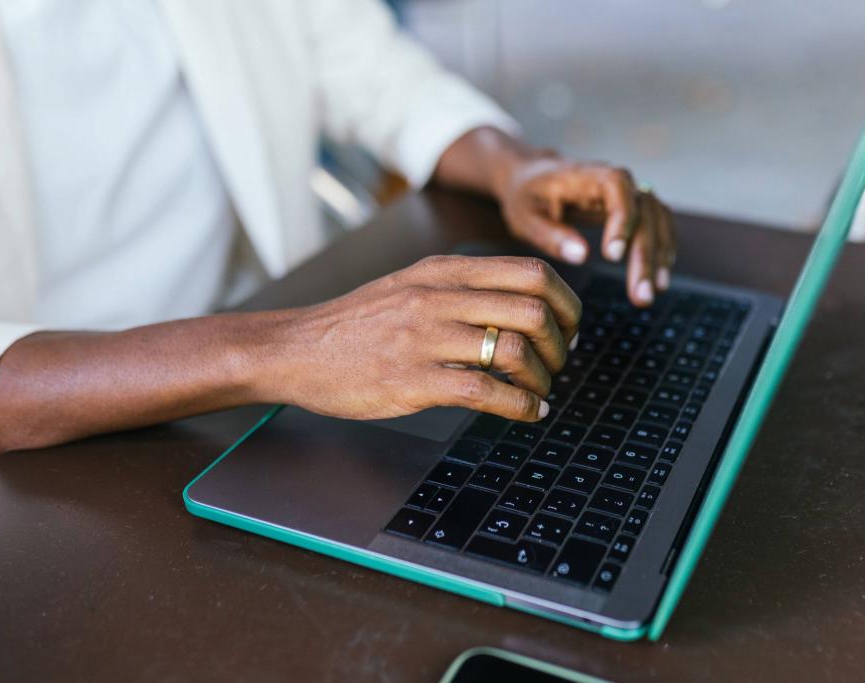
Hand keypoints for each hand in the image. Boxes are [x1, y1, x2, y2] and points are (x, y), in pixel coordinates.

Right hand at [264, 255, 581, 422]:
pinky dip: (521, 405)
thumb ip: (463, 288)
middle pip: (533, 309)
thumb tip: (525, 305)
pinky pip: (485, 391)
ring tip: (541, 391)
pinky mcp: (412, 380)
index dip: (566, 302)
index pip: (531, 272)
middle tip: (561, 363)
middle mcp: (439, 296)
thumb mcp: (412, 284)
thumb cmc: (358, 322)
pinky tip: (527, 412)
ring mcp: (425, 337)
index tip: (569, 327)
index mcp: (444, 270)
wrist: (295, 349)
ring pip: (515, 349)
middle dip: (561, 343)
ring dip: (544, 377)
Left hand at [497, 155, 676, 306]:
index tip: (613, 256)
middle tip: (640, 295)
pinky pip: (659, 223)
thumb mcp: (525, 217)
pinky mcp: (634, 206)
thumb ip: (551, 235)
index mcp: (585, 175)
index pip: (617, 187)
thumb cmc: (526, 197)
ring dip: (659, 255)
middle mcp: (615, 180)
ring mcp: (628, 192)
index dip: (621, 219)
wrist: (531, 177)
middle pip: (643, 210)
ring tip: (655, 292)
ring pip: (657, 218)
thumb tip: (583, 256)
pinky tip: (660, 278)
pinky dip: (663, 248)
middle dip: (644, 254)